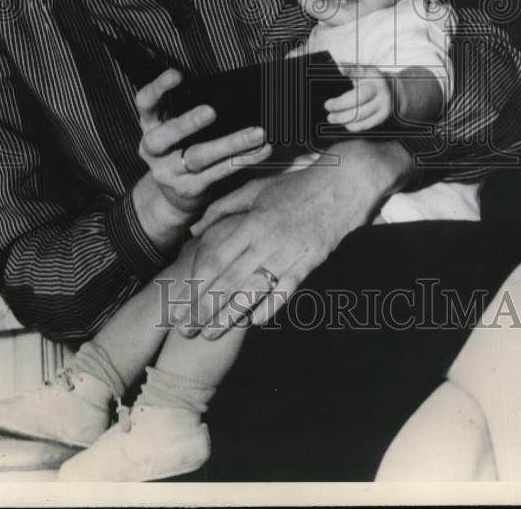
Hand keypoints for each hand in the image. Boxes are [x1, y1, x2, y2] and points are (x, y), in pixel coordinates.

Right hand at [136, 69, 272, 221]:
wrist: (172, 198)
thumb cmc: (180, 148)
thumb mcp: (174, 128)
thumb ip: (186, 108)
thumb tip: (225, 85)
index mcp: (150, 125)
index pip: (145, 102)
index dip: (158, 88)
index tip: (177, 75)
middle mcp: (153, 149)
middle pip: (166, 135)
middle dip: (188, 123)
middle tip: (210, 111)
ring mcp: (169, 172)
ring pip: (199, 156)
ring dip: (231, 143)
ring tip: (257, 134)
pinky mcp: (189, 188)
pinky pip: (219, 173)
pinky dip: (243, 160)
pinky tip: (261, 151)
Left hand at [174, 139, 411, 338]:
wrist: (343, 185)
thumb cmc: (295, 185)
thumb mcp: (256, 189)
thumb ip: (223, 209)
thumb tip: (194, 229)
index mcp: (250, 222)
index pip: (213, 259)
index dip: (192, 283)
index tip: (177, 301)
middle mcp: (266, 241)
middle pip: (226, 282)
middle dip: (201, 309)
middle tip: (183, 329)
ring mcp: (288, 255)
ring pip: (251, 293)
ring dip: (227, 317)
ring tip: (208, 335)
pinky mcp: (308, 264)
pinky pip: (284, 293)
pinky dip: (267, 309)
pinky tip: (251, 323)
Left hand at [324, 64, 393, 131]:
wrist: (391, 93)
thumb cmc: (370, 82)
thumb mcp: (363, 72)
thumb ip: (351, 70)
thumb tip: (339, 66)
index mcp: (373, 75)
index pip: (360, 71)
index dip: (349, 70)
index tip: (339, 68)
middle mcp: (380, 89)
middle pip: (359, 98)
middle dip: (340, 104)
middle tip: (327, 106)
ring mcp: (383, 104)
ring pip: (360, 114)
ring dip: (342, 118)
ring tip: (331, 117)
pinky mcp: (382, 117)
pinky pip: (364, 124)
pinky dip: (351, 125)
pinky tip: (344, 122)